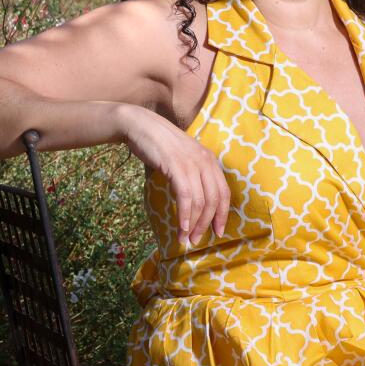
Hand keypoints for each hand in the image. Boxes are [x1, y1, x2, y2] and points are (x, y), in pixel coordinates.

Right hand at [118, 105, 229, 245]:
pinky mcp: (177, 166)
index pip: (224, 192)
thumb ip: (191, 175)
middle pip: (215, 199)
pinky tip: (181, 226)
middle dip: (208, 223)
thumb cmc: (159, 145)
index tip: (218, 232)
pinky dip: (185, 214)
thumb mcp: (183, 159)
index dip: (222, 214)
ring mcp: (192, 163)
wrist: (140, 126)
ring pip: (201, 200)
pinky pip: (185, 196)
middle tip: (198, 239)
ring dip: (195, 223)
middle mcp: (205, 161)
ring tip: (187, 238)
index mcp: (210, 160)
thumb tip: (194, 204)